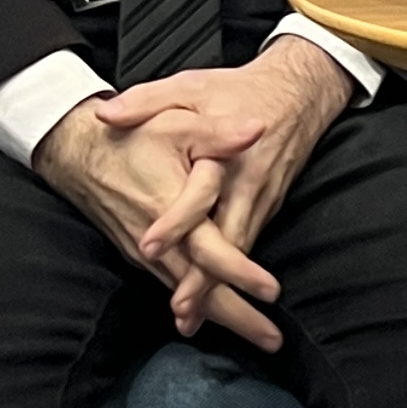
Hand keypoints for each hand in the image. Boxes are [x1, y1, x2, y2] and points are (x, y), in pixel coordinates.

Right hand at [33, 99, 287, 352]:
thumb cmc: (132, 136)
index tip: (272, 291)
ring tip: (257, 336)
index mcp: (169, 207)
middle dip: (238, 317)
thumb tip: (259, 128)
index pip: (209, 250)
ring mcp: (146, 253)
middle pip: (200, 290)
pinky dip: (198, 307)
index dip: (240, 272)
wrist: (77, 152)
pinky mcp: (141, 255)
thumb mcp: (177, 120)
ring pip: (187, 295)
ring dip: (222, 317)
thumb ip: (218, 132)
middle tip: (273, 342)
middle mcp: (156, 241)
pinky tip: (217, 318)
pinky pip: (175, 287)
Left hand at [97, 37, 353, 331]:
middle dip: (205, 281)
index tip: (147, 245)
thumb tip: (106, 113)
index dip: (174, 222)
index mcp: (224, 154)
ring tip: (195, 321)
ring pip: (241, 252)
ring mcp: (260, 199)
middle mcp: (246, 184)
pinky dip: (232, 279)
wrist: (300, 90)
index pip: (198, 195)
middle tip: (182, 312)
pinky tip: (216, 302)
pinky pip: (247, 247)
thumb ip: (146, 100)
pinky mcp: (266, 207)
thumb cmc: (239, 90)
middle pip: (227, 241)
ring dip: (220, 289)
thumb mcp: (189, 86)